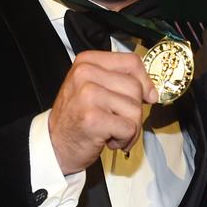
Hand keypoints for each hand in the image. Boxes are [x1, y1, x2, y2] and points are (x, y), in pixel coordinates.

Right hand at [48, 51, 157, 174]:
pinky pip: (129, 127)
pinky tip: (109, 139)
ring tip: (112, 130)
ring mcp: (88, 95)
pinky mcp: (93, 118)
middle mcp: (85, 73)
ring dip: (130, 127)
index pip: (132, 61)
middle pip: (136, 87)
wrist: (54, 145)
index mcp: (87, 61)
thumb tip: (152, 92)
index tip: (147, 95)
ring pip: (135, 108)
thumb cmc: (78, 116)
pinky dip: (125, 139)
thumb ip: (121, 81)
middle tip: (118, 120)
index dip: (145, 80)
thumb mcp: (95, 87)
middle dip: (134, 109)